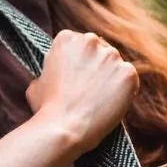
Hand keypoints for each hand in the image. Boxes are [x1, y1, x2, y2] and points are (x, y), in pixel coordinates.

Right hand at [26, 29, 137, 154]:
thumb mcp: (37, 82)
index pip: (80, 44)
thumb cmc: (47, 109)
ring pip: (115, 64)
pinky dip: (124, 90)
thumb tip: (54, 72)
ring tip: (100, 99)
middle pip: (100, 50)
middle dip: (97, 66)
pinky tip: (112, 103)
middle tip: (90, 89)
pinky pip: (129, 79)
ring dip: (110, 78)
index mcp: (67, 38)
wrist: (65, 128)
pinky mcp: (127, 72)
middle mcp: (90, 40)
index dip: (79, 62)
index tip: (77, 78)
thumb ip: (50, 69)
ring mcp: (111, 56)